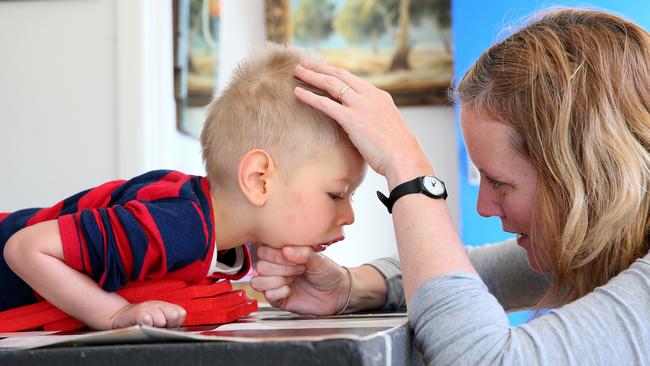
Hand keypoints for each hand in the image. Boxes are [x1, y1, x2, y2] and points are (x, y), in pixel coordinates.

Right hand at [111, 300, 186, 328]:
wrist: (119, 317)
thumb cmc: (141, 320)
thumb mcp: (157, 316)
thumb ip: (170, 320)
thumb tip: (179, 331)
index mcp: (165, 306)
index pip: (181, 314)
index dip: (175, 323)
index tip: (166, 325)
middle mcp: (158, 304)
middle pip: (174, 316)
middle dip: (167, 325)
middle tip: (157, 326)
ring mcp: (147, 307)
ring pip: (161, 321)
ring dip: (154, 327)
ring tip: (147, 326)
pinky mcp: (137, 313)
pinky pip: (148, 320)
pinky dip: (146, 325)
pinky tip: (141, 325)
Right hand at [250, 245, 349, 314]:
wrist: (338, 292)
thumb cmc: (328, 272)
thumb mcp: (318, 258)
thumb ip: (303, 253)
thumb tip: (286, 250)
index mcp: (283, 253)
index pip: (263, 250)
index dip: (276, 254)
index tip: (293, 257)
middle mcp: (276, 268)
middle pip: (260, 266)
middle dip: (280, 268)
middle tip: (299, 269)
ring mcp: (276, 284)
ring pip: (258, 281)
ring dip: (276, 280)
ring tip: (293, 279)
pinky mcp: (278, 300)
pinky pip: (267, 296)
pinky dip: (278, 293)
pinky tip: (290, 290)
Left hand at [294, 60, 433, 186]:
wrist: (404, 157)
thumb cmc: (397, 150)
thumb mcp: (387, 126)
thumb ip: (375, 119)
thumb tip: (365, 124)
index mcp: (379, 96)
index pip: (353, 79)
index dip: (335, 73)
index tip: (322, 69)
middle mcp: (370, 96)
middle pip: (340, 75)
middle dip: (321, 68)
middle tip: (305, 64)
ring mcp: (361, 106)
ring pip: (331, 84)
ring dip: (312, 76)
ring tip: (297, 71)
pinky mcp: (352, 119)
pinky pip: (326, 104)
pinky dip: (310, 97)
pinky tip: (298, 93)